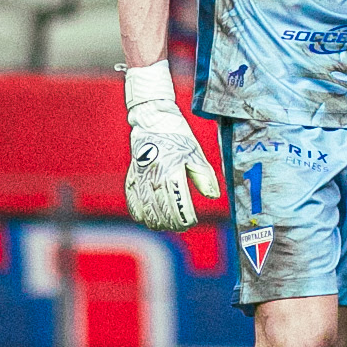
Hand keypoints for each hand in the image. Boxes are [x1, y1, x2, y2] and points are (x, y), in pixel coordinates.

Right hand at [124, 62, 220, 231]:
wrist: (153, 120)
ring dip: (157, 222)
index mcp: (172, 169)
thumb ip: (204, 176)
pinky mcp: (132, 177)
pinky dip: (139, 213)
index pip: (178, 202)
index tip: (192, 222)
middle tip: (182, 226)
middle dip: (173, 223)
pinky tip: (147, 219)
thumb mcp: (195, 153)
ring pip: (146, 209)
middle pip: (162, 209)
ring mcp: (141, 177)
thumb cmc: (177, 136)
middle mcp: (155, 175)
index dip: (185, 217)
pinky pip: (132, 201)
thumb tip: (214, 196)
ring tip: (167, 225)